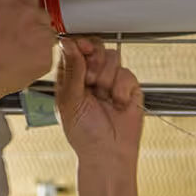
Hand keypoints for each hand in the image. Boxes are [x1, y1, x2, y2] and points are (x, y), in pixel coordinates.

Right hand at [0, 0, 55, 101]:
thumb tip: (0, 11)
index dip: (21, 11)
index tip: (18, 20)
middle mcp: (28, 11)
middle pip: (39, 15)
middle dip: (30, 27)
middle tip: (16, 40)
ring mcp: (40, 33)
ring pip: (45, 36)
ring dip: (34, 44)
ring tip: (15, 56)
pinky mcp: (45, 56)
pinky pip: (45, 57)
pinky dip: (35, 63)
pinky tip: (18, 66)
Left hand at [56, 38, 142, 195]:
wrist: (108, 152)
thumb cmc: (83, 133)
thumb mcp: (70, 100)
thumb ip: (72, 69)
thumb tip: (66, 42)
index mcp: (71, 77)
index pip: (74, 48)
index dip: (79, 44)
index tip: (82, 47)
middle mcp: (90, 75)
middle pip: (95, 47)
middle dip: (94, 62)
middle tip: (92, 81)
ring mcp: (111, 80)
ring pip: (112, 57)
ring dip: (107, 79)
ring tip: (103, 98)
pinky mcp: (129, 87)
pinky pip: (127, 73)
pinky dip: (121, 90)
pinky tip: (117, 104)